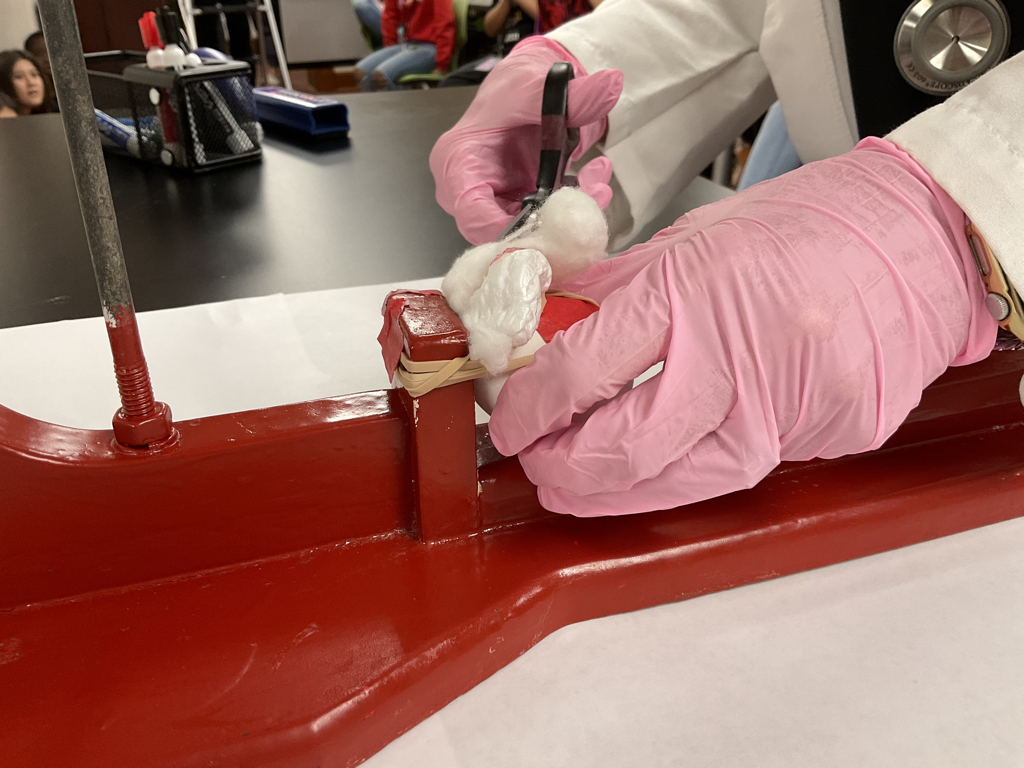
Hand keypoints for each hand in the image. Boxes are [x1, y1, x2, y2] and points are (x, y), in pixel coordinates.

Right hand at [430, 37, 622, 244]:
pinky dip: (572, 207)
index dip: (511, 232)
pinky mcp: (517, 207)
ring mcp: (494, 203)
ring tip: (600, 185)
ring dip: (569, 215)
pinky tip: (595, 180)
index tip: (555, 224)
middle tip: (592, 199)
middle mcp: (469, 191)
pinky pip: (544, 221)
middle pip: (502, 233)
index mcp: (458, 163)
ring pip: (528, 231)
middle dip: (552, 224)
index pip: (473, 216)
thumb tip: (612, 83)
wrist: (523, 91)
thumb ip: (574, 95)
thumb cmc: (514, 88)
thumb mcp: (538, 85)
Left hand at [488, 141, 996, 516]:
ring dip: (615, 494)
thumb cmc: (807, 226)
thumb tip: (550, 336)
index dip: (532, 410)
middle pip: (626, 450)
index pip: (585, 371)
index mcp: (695, 288)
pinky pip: (742, 472)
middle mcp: (744, 355)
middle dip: (564, 470)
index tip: (512, 424)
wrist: (916, 234)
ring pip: (681, 484)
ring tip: (581, 484)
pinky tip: (666, 463)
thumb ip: (617, 294)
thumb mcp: (693, 240)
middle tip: (538, 465)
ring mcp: (793, 405)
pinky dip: (691, 473)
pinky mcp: (829, 437)